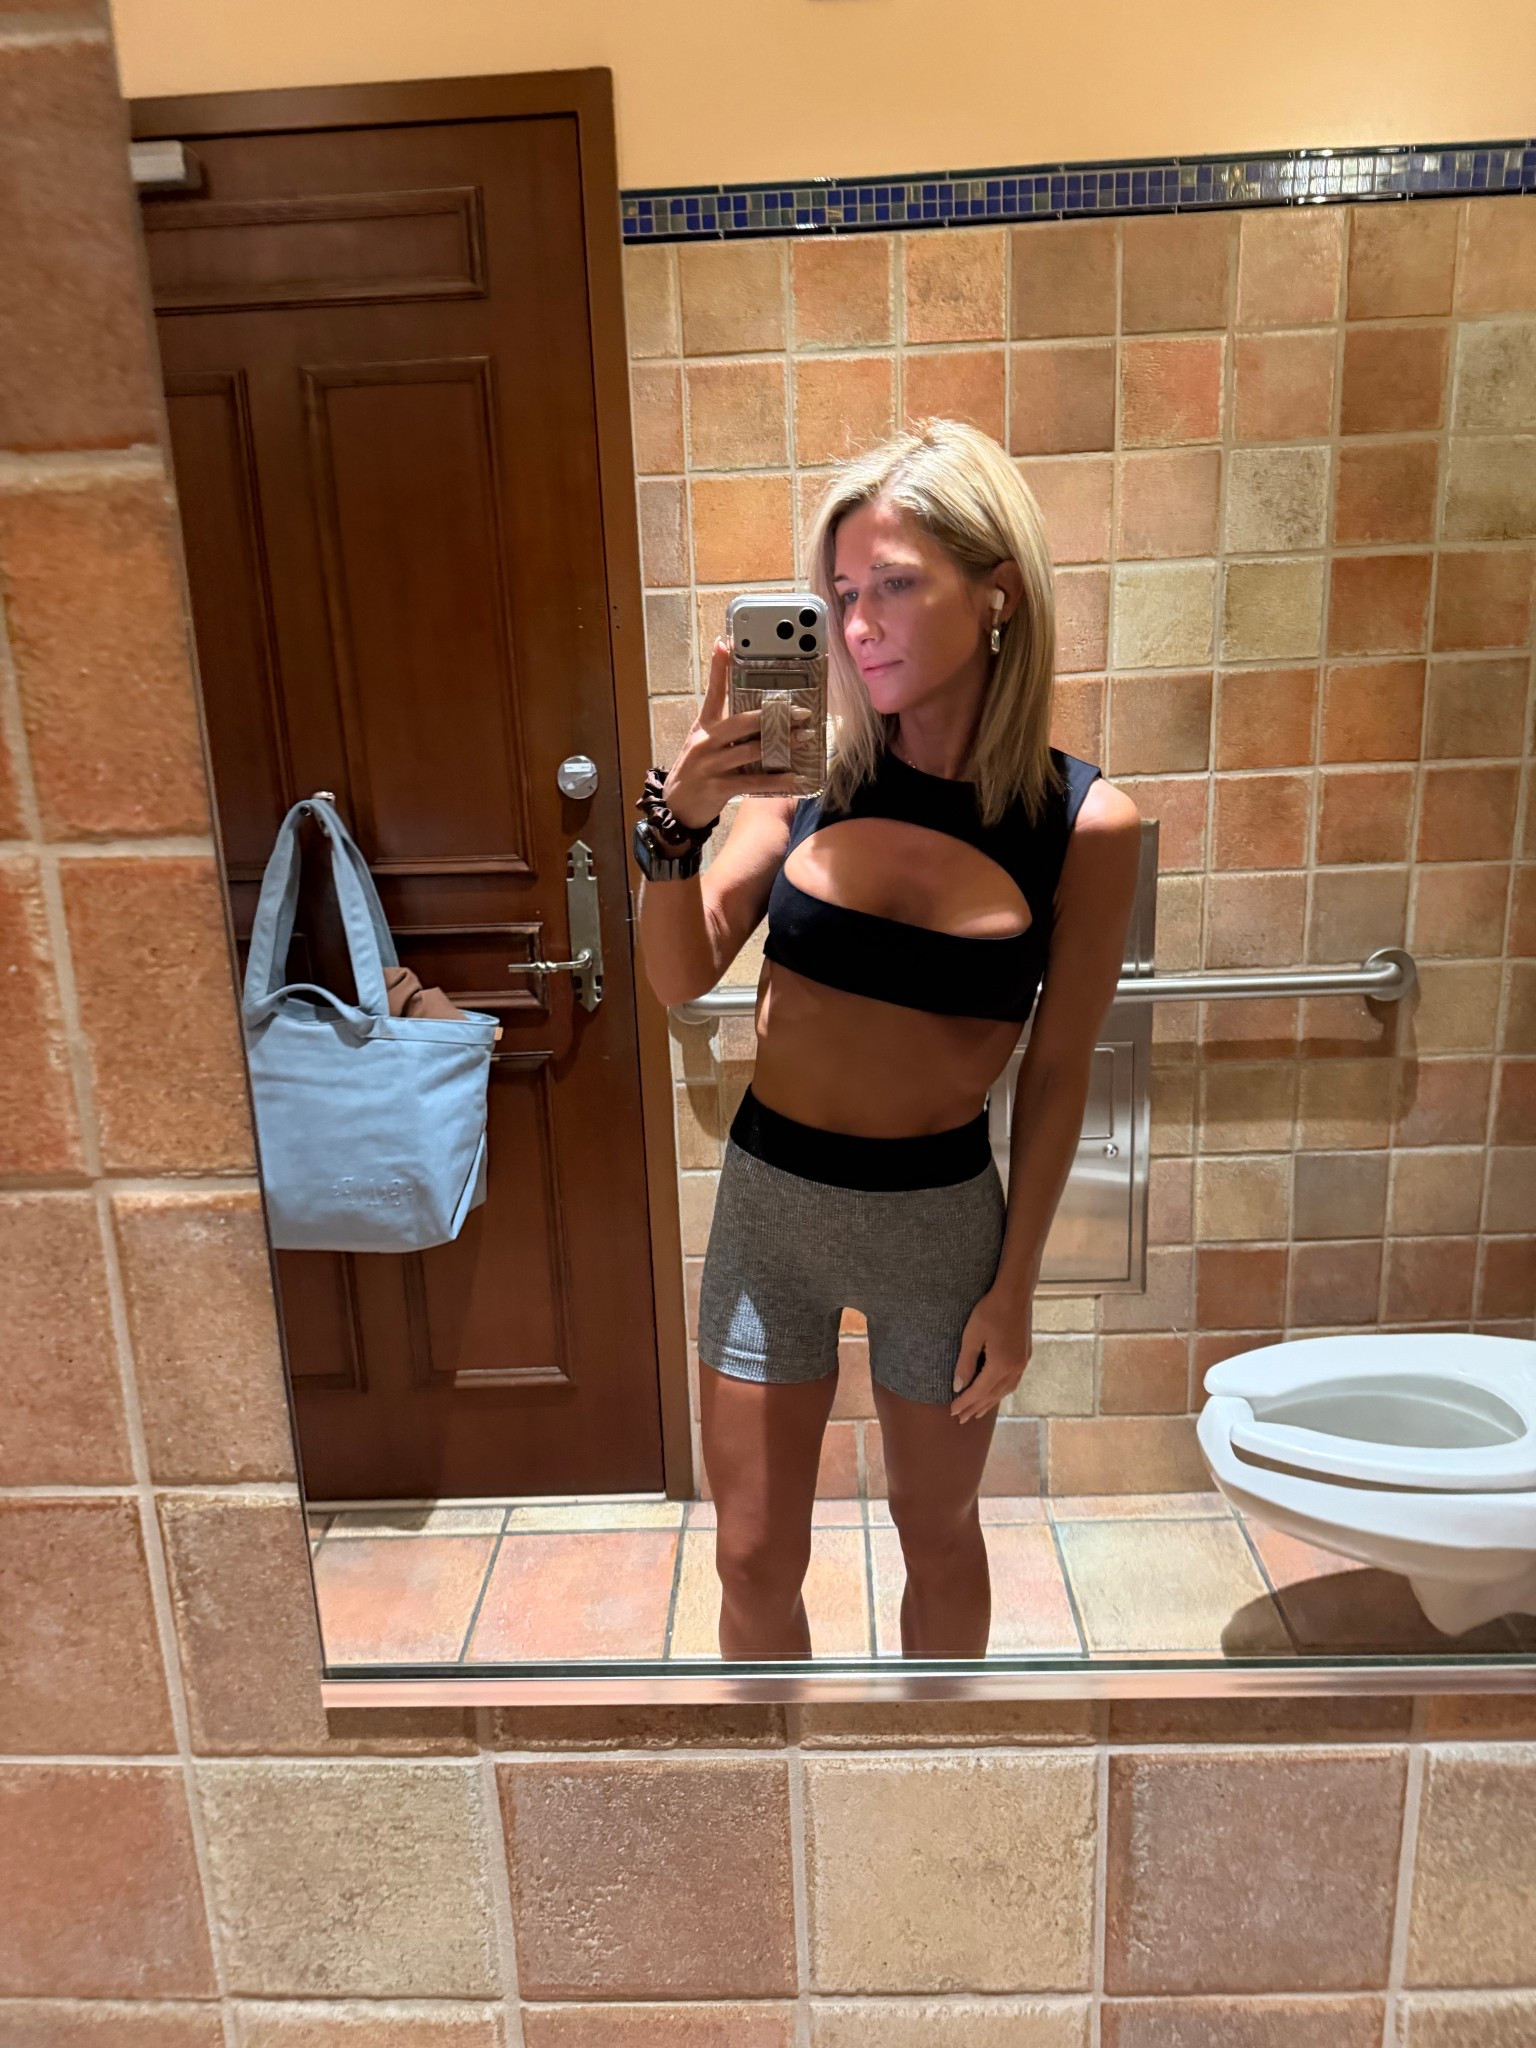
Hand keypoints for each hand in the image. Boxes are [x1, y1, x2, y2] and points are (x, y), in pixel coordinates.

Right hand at [662, 636, 808, 828]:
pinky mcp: (719, 787)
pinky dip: (775, 781)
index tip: (726, 644)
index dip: (719, 667)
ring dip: (781, 744)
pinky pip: (752, 781)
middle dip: (773, 715)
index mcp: (704, 725)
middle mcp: (706, 741)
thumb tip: (757, 714)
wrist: (676, 805)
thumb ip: (724, 725)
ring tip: (804, 738)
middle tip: (800, 712)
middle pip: (742, 721)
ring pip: (751, 749)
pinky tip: (794, 778)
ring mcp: (712, 764)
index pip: (713, 692)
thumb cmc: (697, 769)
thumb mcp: (703, 741)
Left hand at [949, 1286, 1033, 1424]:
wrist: (1015, 1294)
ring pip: (1004, 1391)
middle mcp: (1014, 1369)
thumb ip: (965, 1364)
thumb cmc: (990, 1311)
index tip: (952, 1412)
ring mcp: (1022, 1363)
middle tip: (961, 1419)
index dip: (965, 1403)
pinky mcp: (1025, 1356)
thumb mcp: (971, 1336)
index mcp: (1001, 1365)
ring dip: (989, 1402)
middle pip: (992, 1395)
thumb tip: (958, 1387)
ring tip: (976, 1411)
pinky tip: (994, 1393)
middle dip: (975, 1407)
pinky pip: (1011, 1382)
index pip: (979, 1391)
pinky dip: (1000, 1392)